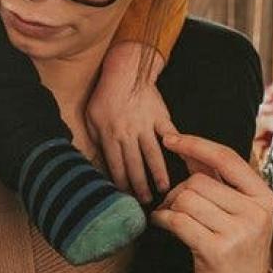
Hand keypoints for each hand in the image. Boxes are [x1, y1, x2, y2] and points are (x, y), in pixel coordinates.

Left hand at [86, 41, 175, 202]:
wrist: (126, 71)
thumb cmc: (105, 95)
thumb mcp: (91, 118)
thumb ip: (95, 140)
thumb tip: (96, 161)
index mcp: (109, 136)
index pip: (115, 166)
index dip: (120, 184)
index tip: (125, 197)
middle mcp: (128, 134)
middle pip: (134, 166)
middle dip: (139, 186)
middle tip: (145, 201)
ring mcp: (145, 126)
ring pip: (152, 155)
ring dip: (158, 174)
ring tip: (164, 189)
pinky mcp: (160, 117)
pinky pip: (169, 135)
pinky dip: (176, 148)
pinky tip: (182, 162)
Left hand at [149, 133, 272, 272]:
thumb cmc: (235, 250)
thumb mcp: (239, 213)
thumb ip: (219, 181)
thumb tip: (189, 148)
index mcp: (265, 198)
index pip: (226, 158)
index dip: (196, 144)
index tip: (171, 138)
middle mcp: (256, 213)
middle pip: (198, 181)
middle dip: (177, 191)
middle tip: (173, 207)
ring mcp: (239, 232)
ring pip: (185, 199)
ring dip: (169, 207)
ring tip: (170, 219)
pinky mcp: (216, 250)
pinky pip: (177, 220)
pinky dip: (162, 220)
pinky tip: (161, 225)